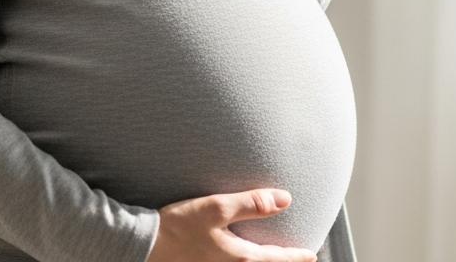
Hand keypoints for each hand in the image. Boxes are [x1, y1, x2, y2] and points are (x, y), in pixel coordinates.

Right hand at [145, 188, 317, 261]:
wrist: (144, 244)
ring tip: (268, 257)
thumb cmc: (178, 226)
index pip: (277, 258)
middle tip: (296, 259)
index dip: (296, 256)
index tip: (310, 255)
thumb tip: (284, 199)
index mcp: (241, 257)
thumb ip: (251, 203)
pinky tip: (236, 256)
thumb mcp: (216, 208)